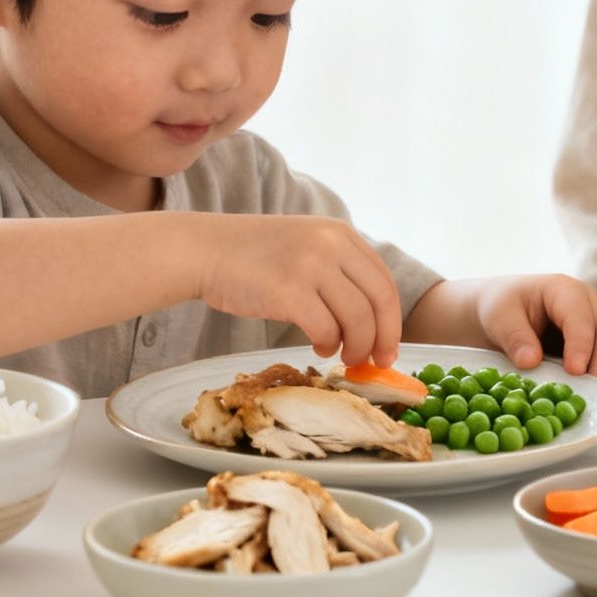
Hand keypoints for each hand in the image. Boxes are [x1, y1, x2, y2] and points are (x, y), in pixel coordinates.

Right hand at [193, 215, 402, 365]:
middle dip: (382, 339)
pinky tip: (318, 345)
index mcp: (340, 234)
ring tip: (340, 354)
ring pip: (357, 319)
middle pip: (378, 301)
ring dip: (355, 347)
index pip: (384, 281)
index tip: (388, 347)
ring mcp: (310, 265)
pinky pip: (325, 329)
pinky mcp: (289, 290)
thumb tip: (370, 322)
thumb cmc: (252, 256)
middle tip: (375, 362)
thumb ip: (338, 270)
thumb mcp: (305, 245)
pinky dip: (327, 344)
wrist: (204, 250)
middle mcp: (331, 244)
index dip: (392, 320)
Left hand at [476, 275, 596, 383]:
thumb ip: (514, 337)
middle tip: (590, 390)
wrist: (505, 312)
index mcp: (564, 290)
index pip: (581, 317)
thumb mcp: (498, 317)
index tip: (574, 371)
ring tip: (589, 397)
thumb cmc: (503, 308)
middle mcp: (590, 304)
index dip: (581, 345)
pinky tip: (589, 395)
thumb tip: (530, 361)